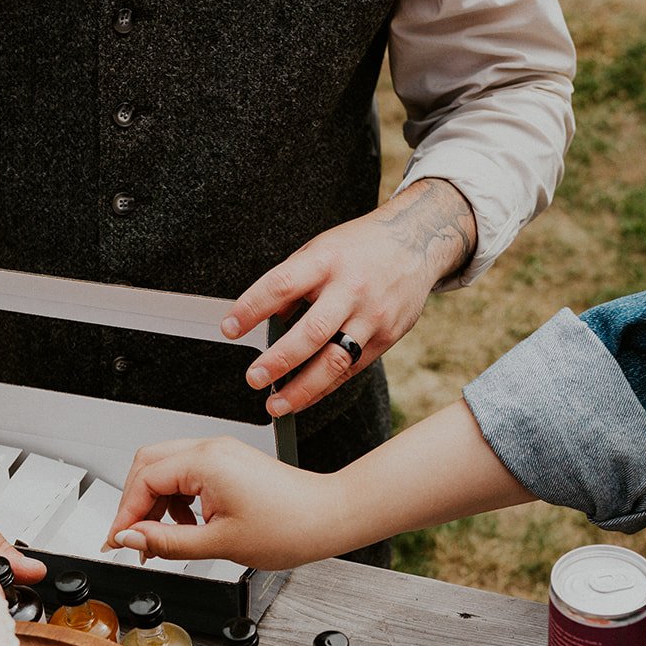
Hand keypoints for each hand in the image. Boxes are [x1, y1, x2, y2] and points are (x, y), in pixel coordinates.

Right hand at [103, 437, 343, 570]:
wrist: (329, 516)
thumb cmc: (289, 526)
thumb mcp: (219, 544)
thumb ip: (166, 542)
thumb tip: (130, 539)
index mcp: (205, 462)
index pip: (143, 481)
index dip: (124, 515)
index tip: (117, 543)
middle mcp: (210, 449)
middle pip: (148, 467)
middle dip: (135, 505)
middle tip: (135, 541)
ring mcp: (220, 453)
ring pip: (166, 470)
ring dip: (157, 504)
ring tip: (165, 539)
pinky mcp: (229, 463)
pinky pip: (187, 474)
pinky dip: (177, 500)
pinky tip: (187, 526)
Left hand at [220, 180, 475, 417]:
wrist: (416, 241)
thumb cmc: (359, 248)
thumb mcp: (320, 250)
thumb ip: (292, 284)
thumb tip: (261, 320)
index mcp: (326, 261)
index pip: (282, 285)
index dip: (252, 308)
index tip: (229, 329)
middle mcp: (351, 289)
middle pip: (312, 333)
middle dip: (279, 361)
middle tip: (253, 377)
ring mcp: (372, 316)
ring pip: (334, 361)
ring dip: (301, 390)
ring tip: (274, 404)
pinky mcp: (386, 338)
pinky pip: (350, 371)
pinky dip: (322, 388)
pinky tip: (302, 398)